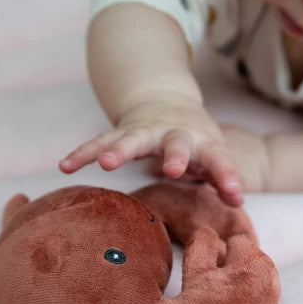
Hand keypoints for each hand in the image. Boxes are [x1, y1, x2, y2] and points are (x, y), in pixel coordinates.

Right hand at [59, 94, 242, 205]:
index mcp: (202, 142)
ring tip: (106, 164)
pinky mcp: (123, 132)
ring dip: (120, 150)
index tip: (234, 193)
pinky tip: (65, 166)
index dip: (226, 175)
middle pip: (176, 142)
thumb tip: (238, 202)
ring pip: (132, 139)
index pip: (219, 158)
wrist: (168, 101)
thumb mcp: (213, 155)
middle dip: (174, 155)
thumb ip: (223, 178)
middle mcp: (175, 133)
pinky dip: (83, 152)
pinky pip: (100, 142)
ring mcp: (146, 131)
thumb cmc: (194, 139)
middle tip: (173, 170)